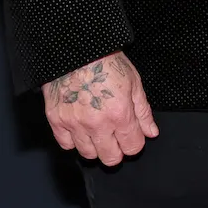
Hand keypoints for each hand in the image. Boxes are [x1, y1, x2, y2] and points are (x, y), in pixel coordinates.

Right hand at [41, 52, 158, 166]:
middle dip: (117, 151)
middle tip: (116, 138)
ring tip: (98, 132)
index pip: (132, 147)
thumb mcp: (133, 83)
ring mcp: (75, 124)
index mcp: (120, 114)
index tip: (132, 136)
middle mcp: (97, 123)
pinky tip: (81, 129)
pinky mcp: (57, 121)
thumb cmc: (107, 62)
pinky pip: (66, 145)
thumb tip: (151, 132)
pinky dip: (74, 141)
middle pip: (110, 158)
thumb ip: (143, 112)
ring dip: (96, 147)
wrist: (78, 49)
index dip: (135, 143)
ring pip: (88, 154)